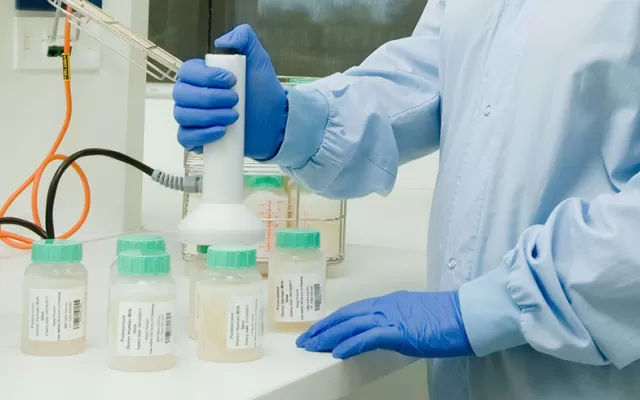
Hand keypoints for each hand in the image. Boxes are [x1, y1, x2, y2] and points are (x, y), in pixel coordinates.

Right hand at [173, 24, 286, 159]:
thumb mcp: (258, 61)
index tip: (232, 81)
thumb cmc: (262, 92)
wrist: (274, 121)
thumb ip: (245, 39)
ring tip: (234, 117)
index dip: (206, 77)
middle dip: (210, 98)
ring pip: (183, 115)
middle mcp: (190, 95)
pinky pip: (185, 138)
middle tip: (236, 100)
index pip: (187, 72)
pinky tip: (221, 132)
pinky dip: (201, 135)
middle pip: (182, 94)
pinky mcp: (196, 138)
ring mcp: (191, 118)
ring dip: (209, 116)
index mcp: (200, 75)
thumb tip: (222, 42)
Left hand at [296, 291, 473, 359]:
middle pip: (346, 316)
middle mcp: (385, 306)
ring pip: (351, 324)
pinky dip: (351, 344)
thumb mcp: (414, 318)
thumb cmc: (448, 319)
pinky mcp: (400, 331)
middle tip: (305, 340)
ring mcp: (392, 317)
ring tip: (312, 347)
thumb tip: (381, 334)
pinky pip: (369, 337)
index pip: (352, 311)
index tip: (317, 330)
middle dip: (323, 328)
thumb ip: (395, 323)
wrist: (468, 315)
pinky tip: (338, 352)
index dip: (333, 321)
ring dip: (329, 336)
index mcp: (388, 302)